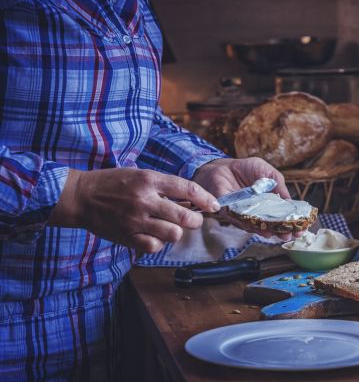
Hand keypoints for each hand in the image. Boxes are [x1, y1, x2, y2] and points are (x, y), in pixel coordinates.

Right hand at [49, 168, 219, 252]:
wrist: (81, 196)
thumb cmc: (112, 183)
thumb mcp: (140, 175)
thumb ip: (164, 187)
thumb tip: (190, 201)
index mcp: (149, 179)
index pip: (188, 189)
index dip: (206, 199)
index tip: (214, 205)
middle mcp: (144, 199)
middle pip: (185, 216)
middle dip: (196, 220)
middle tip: (194, 219)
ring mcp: (136, 220)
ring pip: (173, 234)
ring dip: (177, 232)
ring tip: (170, 227)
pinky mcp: (127, 236)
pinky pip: (154, 246)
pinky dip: (158, 243)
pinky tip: (153, 236)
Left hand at [192, 157, 301, 239]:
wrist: (224, 167)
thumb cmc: (246, 169)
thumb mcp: (269, 173)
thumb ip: (279, 186)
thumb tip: (290, 202)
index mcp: (270, 202)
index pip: (283, 215)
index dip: (294, 222)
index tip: (303, 227)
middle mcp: (259, 212)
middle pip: (274, 225)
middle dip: (285, 231)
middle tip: (294, 234)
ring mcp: (247, 215)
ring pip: (261, 227)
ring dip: (272, 232)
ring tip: (283, 235)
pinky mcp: (233, 215)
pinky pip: (244, 223)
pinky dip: (254, 227)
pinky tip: (264, 230)